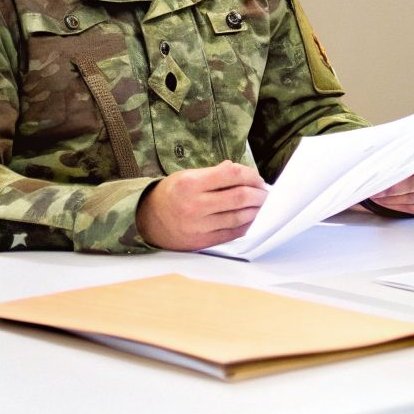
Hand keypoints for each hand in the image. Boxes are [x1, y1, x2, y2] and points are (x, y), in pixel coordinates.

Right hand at [137, 160, 267, 250]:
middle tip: (266, 193)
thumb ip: (215, 173)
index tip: (258, 178)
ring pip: (239, 217)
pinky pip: (232, 233)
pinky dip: (246, 225)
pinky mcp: (202, 242)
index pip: (231, 175)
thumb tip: (241, 172)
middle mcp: (195, 205)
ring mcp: (198, 226)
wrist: (147, 221)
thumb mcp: (187, 176)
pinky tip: (251, 219)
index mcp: (191, 184)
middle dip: (259, 194)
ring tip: (262, 205)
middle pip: (239, 197)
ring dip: (256, 211)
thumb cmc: (171, 194)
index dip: (251, 175)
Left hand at [367, 154, 413, 215]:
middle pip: (411, 186)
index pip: (411, 168)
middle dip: (388, 190)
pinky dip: (396, 207)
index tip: (376, 179)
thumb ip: (396, 156)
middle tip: (372, 190)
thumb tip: (376, 164)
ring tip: (375, 196)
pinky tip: (385, 202)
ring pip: (410, 200)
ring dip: (389, 200)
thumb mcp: (407, 150)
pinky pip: (413, 209)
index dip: (392, 174)